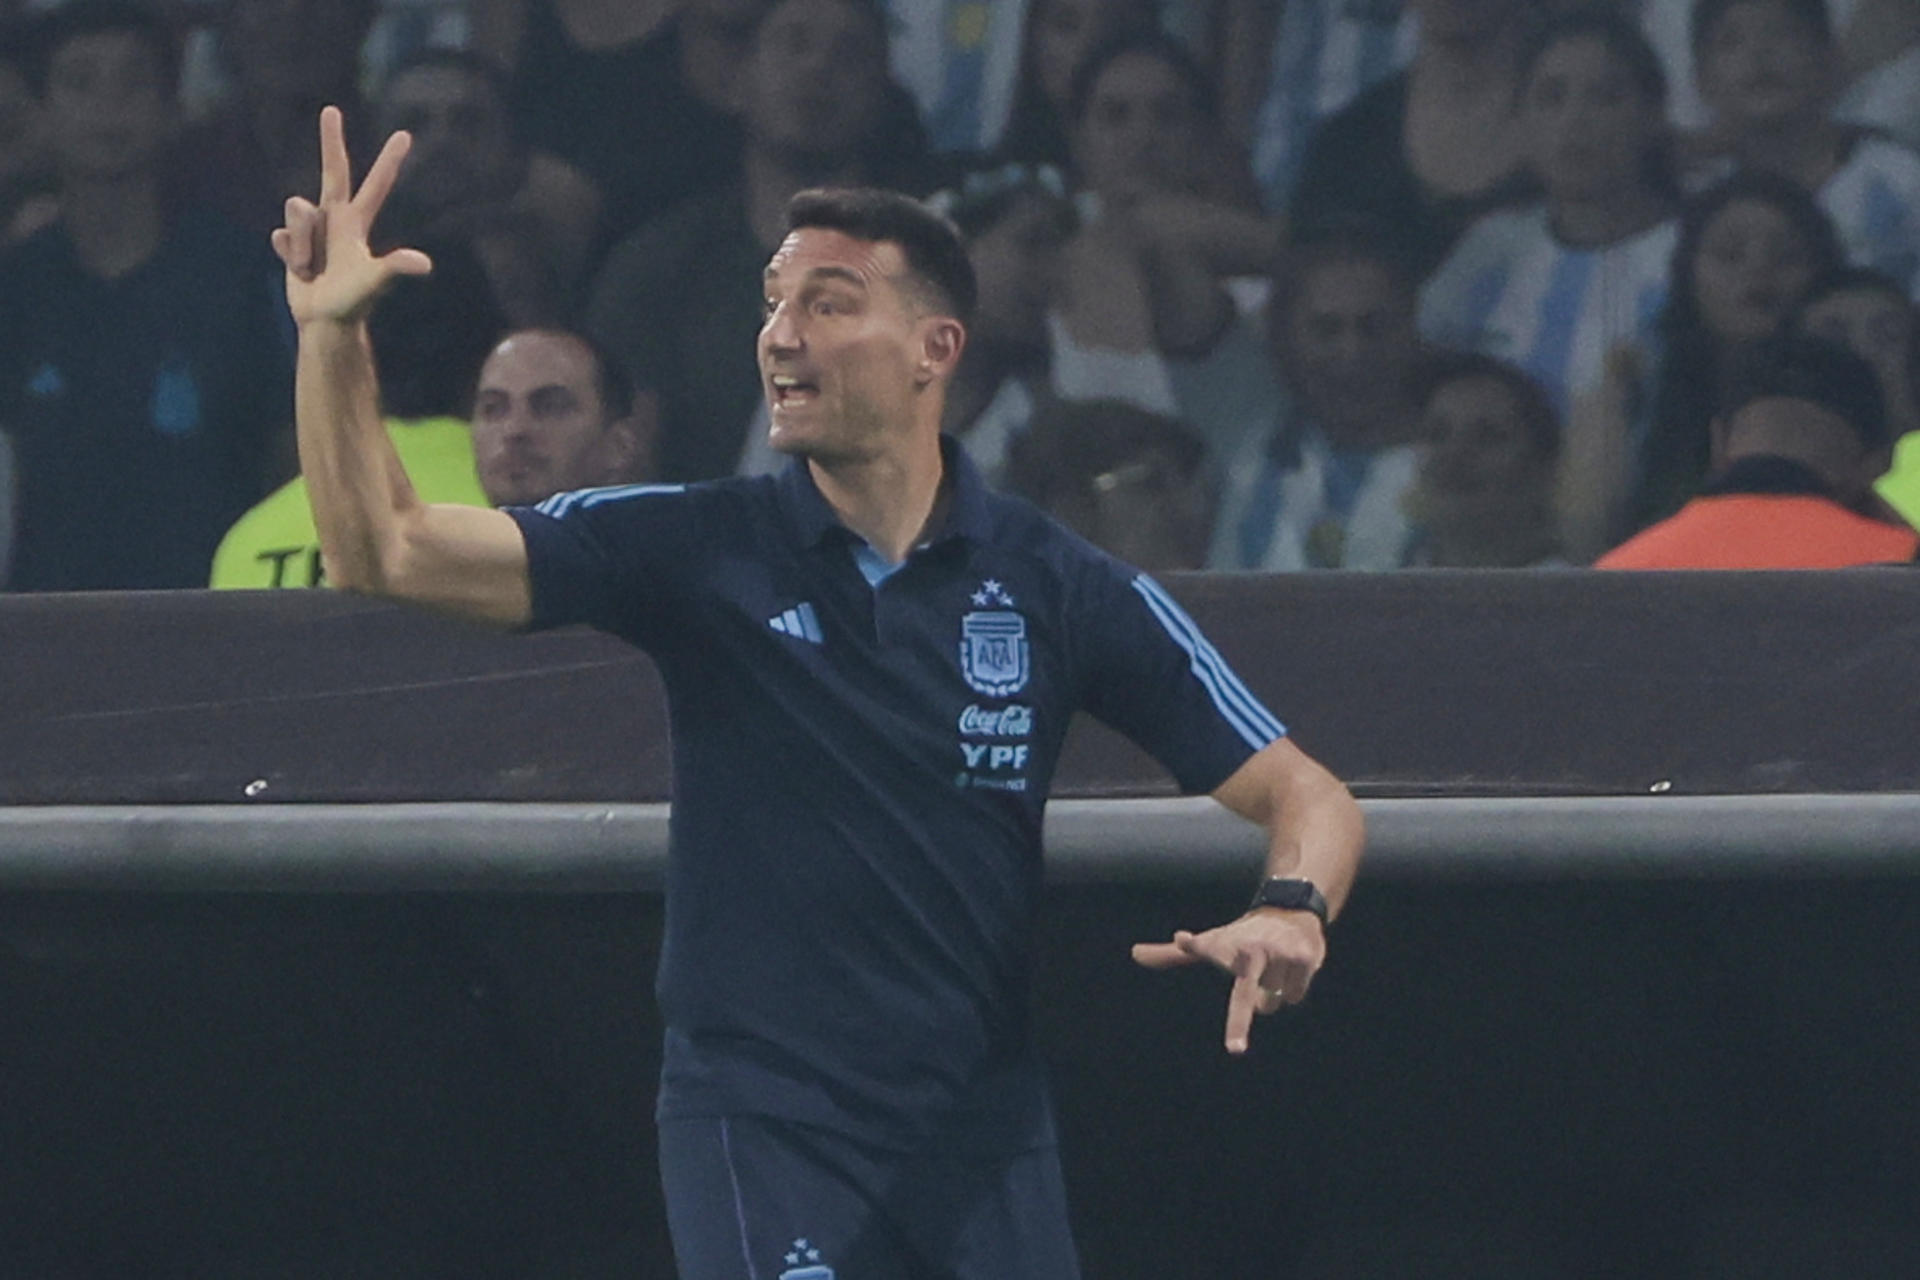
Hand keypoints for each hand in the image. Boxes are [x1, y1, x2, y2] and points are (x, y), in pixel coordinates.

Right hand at [271, 106, 432, 327]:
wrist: (326, 322)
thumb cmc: (353, 302)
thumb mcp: (374, 281)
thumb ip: (394, 267)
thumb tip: (424, 265)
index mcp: (358, 222)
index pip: (376, 185)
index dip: (389, 162)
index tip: (405, 135)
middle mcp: (335, 218)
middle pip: (332, 171)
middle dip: (330, 141)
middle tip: (331, 109)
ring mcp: (312, 229)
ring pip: (295, 211)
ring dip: (302, 244)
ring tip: (312, 268)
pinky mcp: (291, 241)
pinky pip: (281, 236)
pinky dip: (290, 256)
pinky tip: (300, 271)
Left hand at [1132, 908, 1326, 1054]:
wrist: (1289, 910)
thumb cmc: (1240, 936)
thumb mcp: (1208, 943)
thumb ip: (1171, 955)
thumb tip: (1133, 953)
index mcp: (1224, 947)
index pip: (1205, 946)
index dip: (1193, 945)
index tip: (1184, 940)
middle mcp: (1250, 948)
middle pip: (1246, 996)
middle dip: (1240, 1022)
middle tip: (1235, 1050)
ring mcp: (1278, 951)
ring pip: (1271, 1003)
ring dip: (1272, 992)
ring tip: (1272, 966)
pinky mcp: (1303, 956)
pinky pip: (1292, 996)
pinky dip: (1292, 989)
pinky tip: (1290, 967)